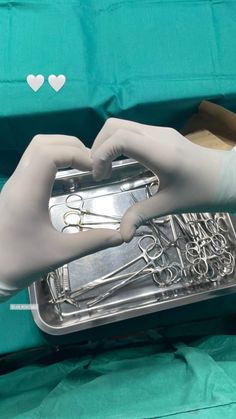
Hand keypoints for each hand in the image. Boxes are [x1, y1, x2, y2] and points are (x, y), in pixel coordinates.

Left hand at [0, 135, 121, 301]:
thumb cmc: (21, 263)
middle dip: (70, 146)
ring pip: (35, 149)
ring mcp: (13, 184)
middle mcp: (18, 182)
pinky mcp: (13, 190)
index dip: (76, 154)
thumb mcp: (60, 254)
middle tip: (90, 164)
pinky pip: (32, 161)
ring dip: (60, 150)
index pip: (50, 153)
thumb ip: (92, 242)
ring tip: (81, 166)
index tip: (95, 170)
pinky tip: (66, 177)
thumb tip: (120, 236)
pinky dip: (52, 159)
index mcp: (28, 193)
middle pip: (42, 143)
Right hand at [91, 118, 235, 241]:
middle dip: (98, 146)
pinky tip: (120, 163)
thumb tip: (121, 235)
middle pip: (115, 126)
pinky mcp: (162, 132)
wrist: (226, 178)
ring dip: (107, 143)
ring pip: (122, 125)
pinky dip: (117, 142)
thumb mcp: (169, 205)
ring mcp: (160, 131)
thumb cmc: (200, 192)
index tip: (99, 176)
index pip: (120, 139)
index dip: (101, 154)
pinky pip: (131, 130)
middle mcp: (158, 135)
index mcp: (161, 153)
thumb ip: (141, 215)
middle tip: (98, 172)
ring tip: (106, 168)